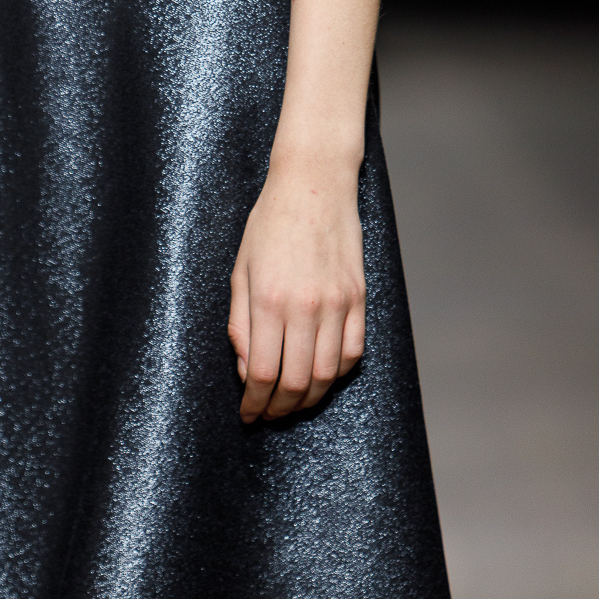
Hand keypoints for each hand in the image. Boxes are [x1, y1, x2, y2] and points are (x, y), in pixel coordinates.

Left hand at [228, 159, 365, 422]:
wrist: (314, 184)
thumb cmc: (270, 224)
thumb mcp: (240, 270)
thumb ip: (240, 323)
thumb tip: (247, 371)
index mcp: (269, 298)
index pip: (263, 373)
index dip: (255, 403)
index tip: (249, 413)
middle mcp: (306, 306)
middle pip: (297, 383)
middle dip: (279, 408)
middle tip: (268, 413)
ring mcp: (337, 303)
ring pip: (328, 375)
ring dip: (309, 398)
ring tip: (292, 402)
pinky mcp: (358, 298)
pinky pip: (353, 352)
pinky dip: (338, 374)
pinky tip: (322, 375)